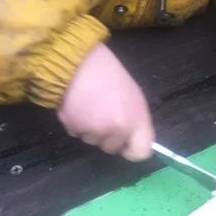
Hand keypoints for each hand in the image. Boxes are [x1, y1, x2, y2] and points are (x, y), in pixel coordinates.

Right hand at [57, 42, 154, 160]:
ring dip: (89, 129)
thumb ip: (135, 122)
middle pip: (112, 148)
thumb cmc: (111, 77)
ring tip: (88, 107)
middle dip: (107, 137)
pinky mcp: (74, 126)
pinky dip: (75, 123)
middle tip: (102, 116)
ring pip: (92, 141)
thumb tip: (130, 140)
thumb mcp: (134, 99)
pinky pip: (75, 133)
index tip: (125, 145)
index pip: (141, 152)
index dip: (132, 151)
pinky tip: (76, 106)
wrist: (81, 62)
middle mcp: (119, 130)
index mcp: (138, 122)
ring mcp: (95, 130)